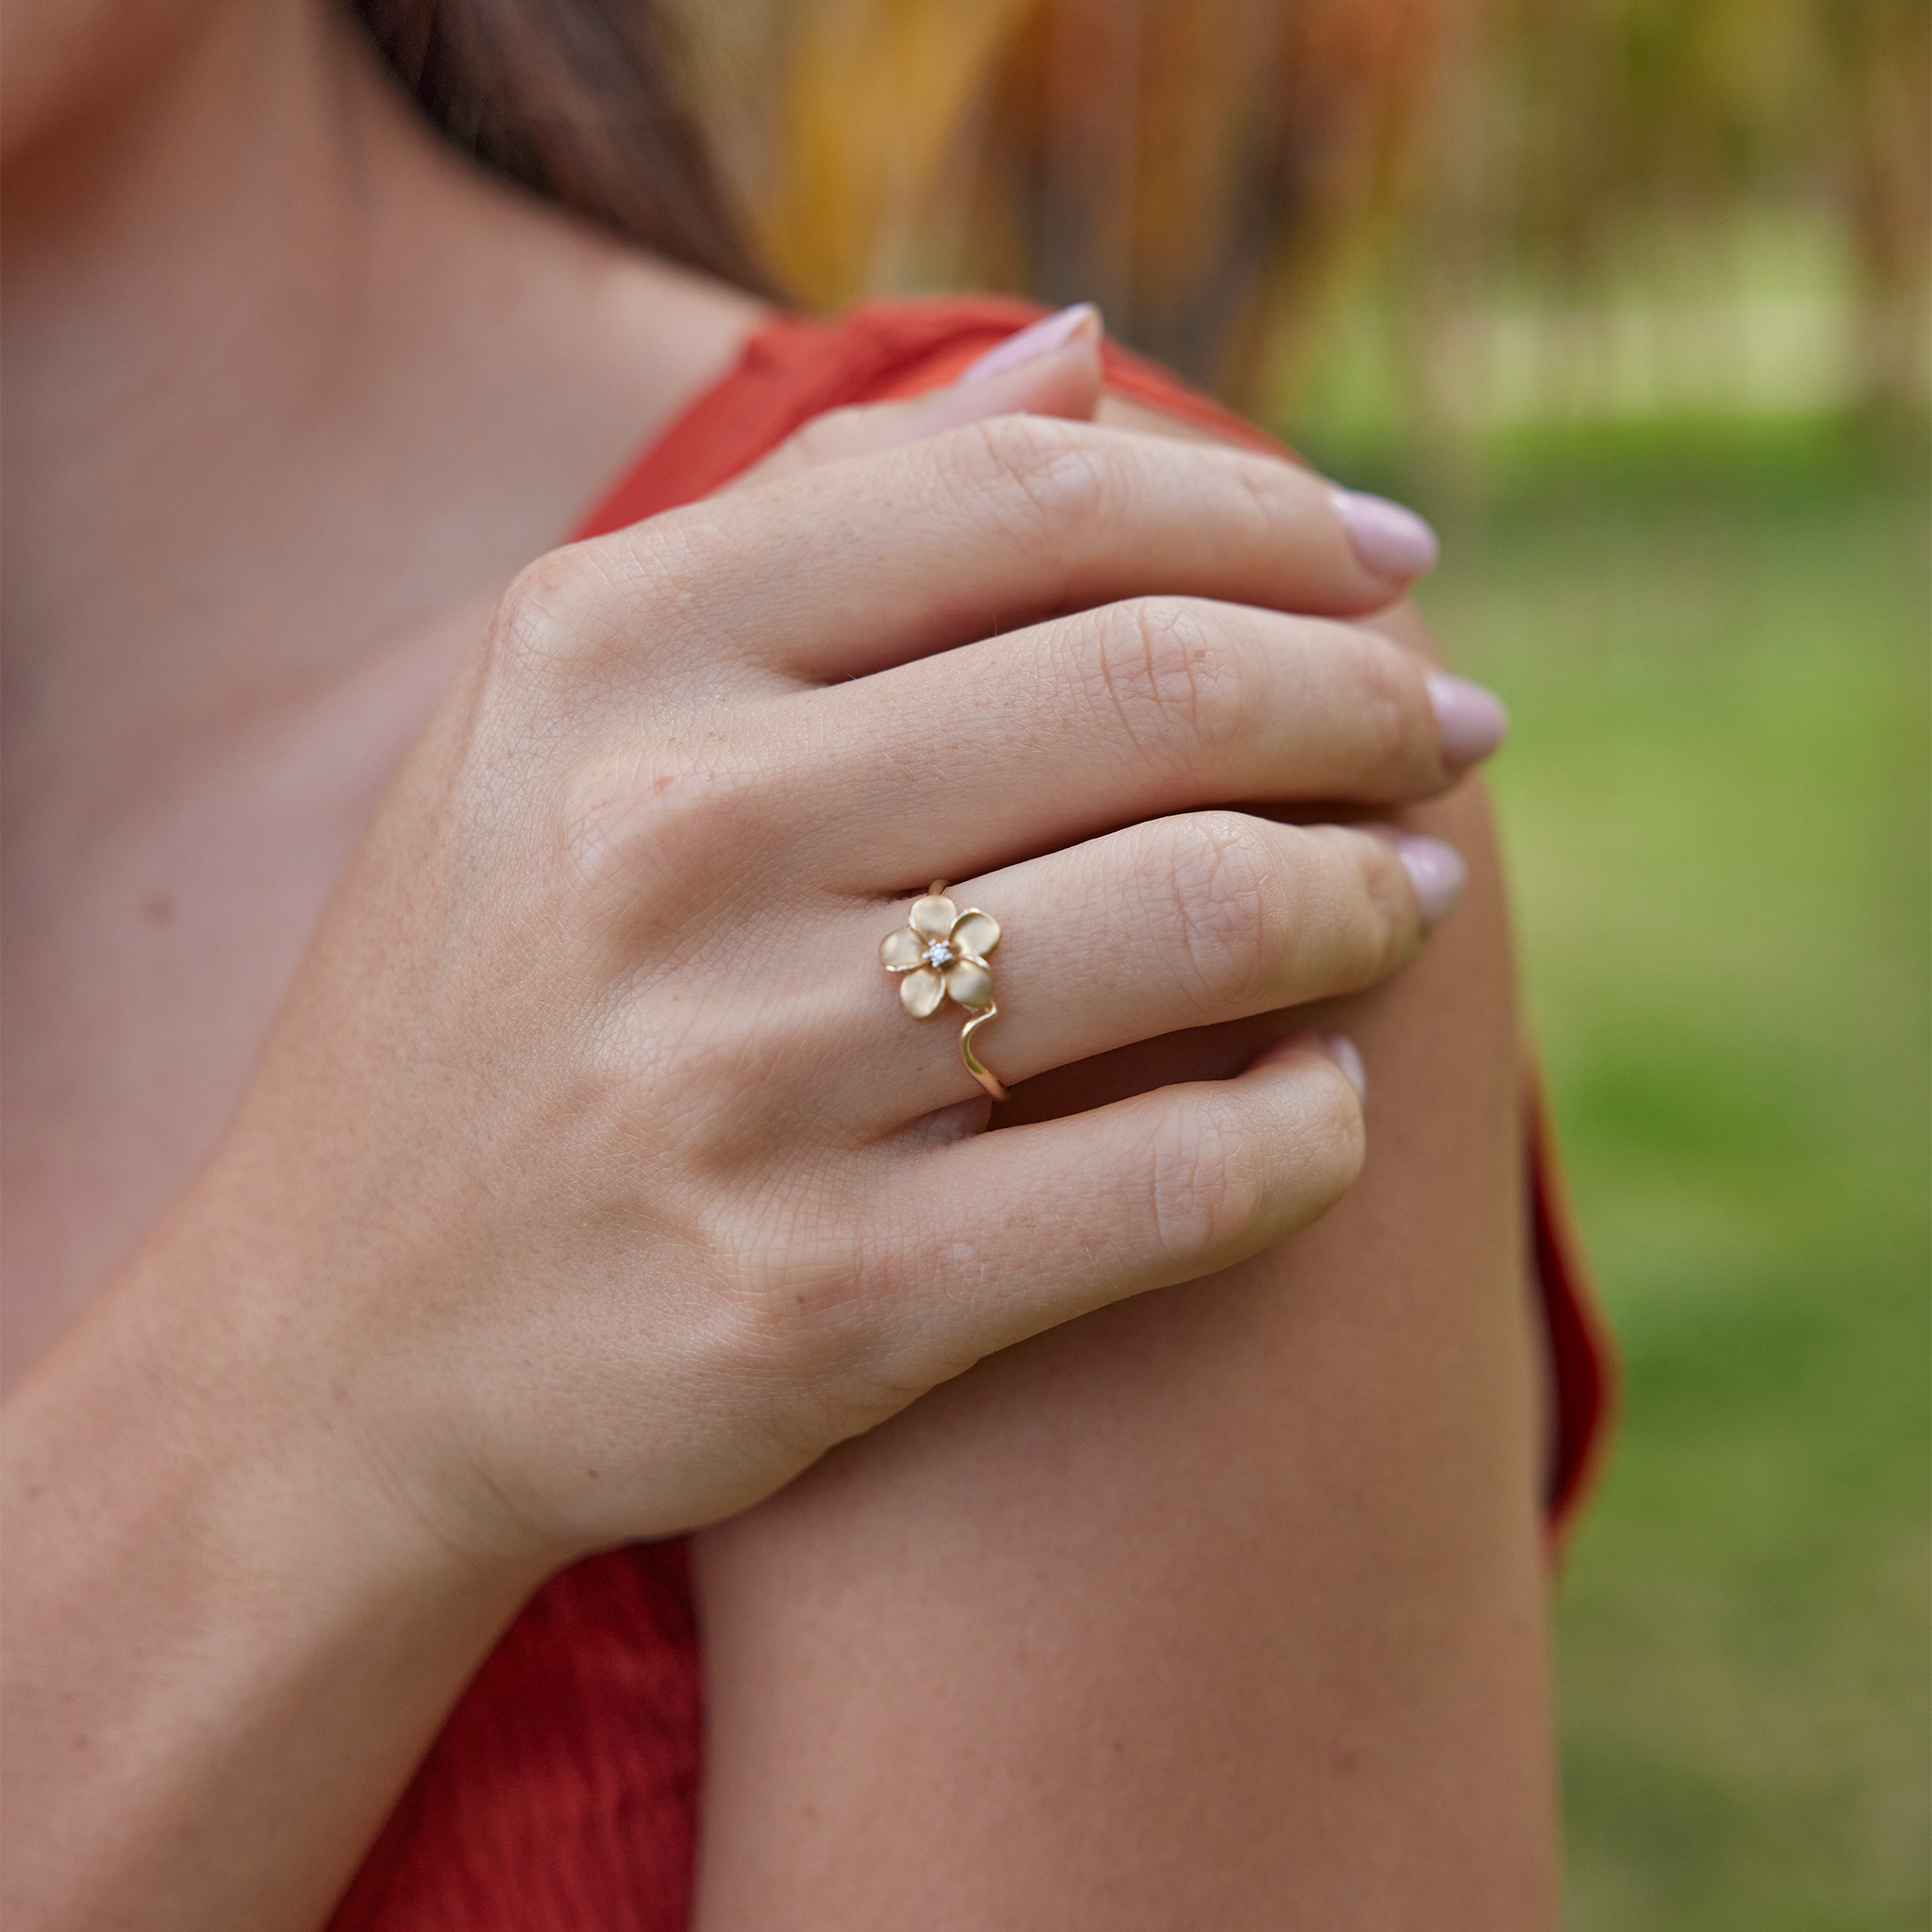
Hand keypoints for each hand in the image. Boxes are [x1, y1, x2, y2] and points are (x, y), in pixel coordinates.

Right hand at [103, 403, 1494, 1575]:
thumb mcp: (569, 711)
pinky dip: (1308, 1131)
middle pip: (1148, 691)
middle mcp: (658, 842)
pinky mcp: (814, 1304)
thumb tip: (1075, 348)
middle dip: (1362, 700)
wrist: (340, 1347)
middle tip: (1442, 731)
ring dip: (1366, 899)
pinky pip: (1174, 1186)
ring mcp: (734, 1085)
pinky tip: (1321, 1097)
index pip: (1023, 501)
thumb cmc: (492, 999)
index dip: (1259, 516)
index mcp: (601, 653)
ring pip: (1197, 923)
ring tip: (1404, 896)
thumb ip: (819, 514)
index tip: (1385, 562)